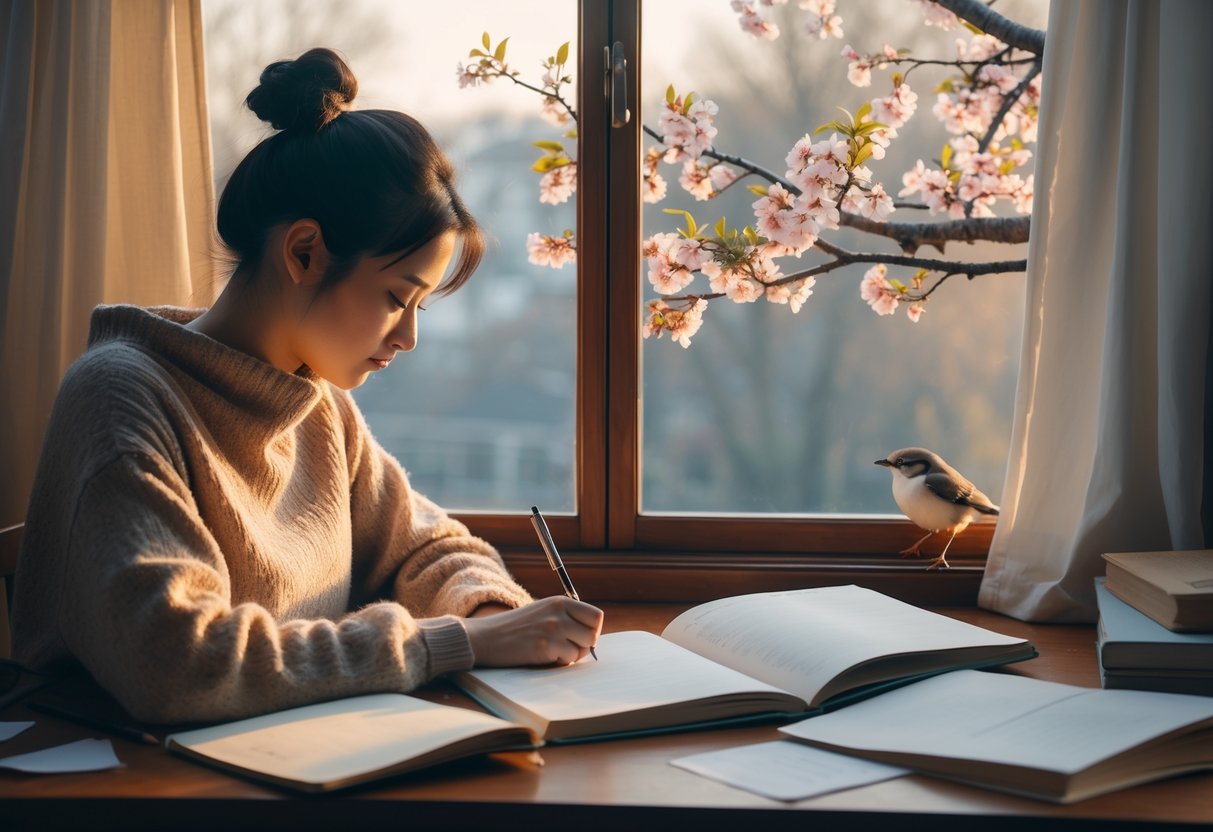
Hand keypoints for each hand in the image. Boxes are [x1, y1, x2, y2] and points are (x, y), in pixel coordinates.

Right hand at [463, 596, 602, 667]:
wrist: (486, 637)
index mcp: (560, 601)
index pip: (596, 616)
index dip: (592, 630)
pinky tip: (542, 656)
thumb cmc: (515, 628)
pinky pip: (568, 660)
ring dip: (571, 656)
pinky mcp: (545, 646)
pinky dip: (559, 662)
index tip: (579, 637)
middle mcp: (559, 612)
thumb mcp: (542, 612)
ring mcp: (552, 628)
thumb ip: (566, 617)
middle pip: (593, 634)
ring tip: (551, 651)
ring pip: (583, 649)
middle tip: (567, 649)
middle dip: (584, 646)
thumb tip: (593, 635)